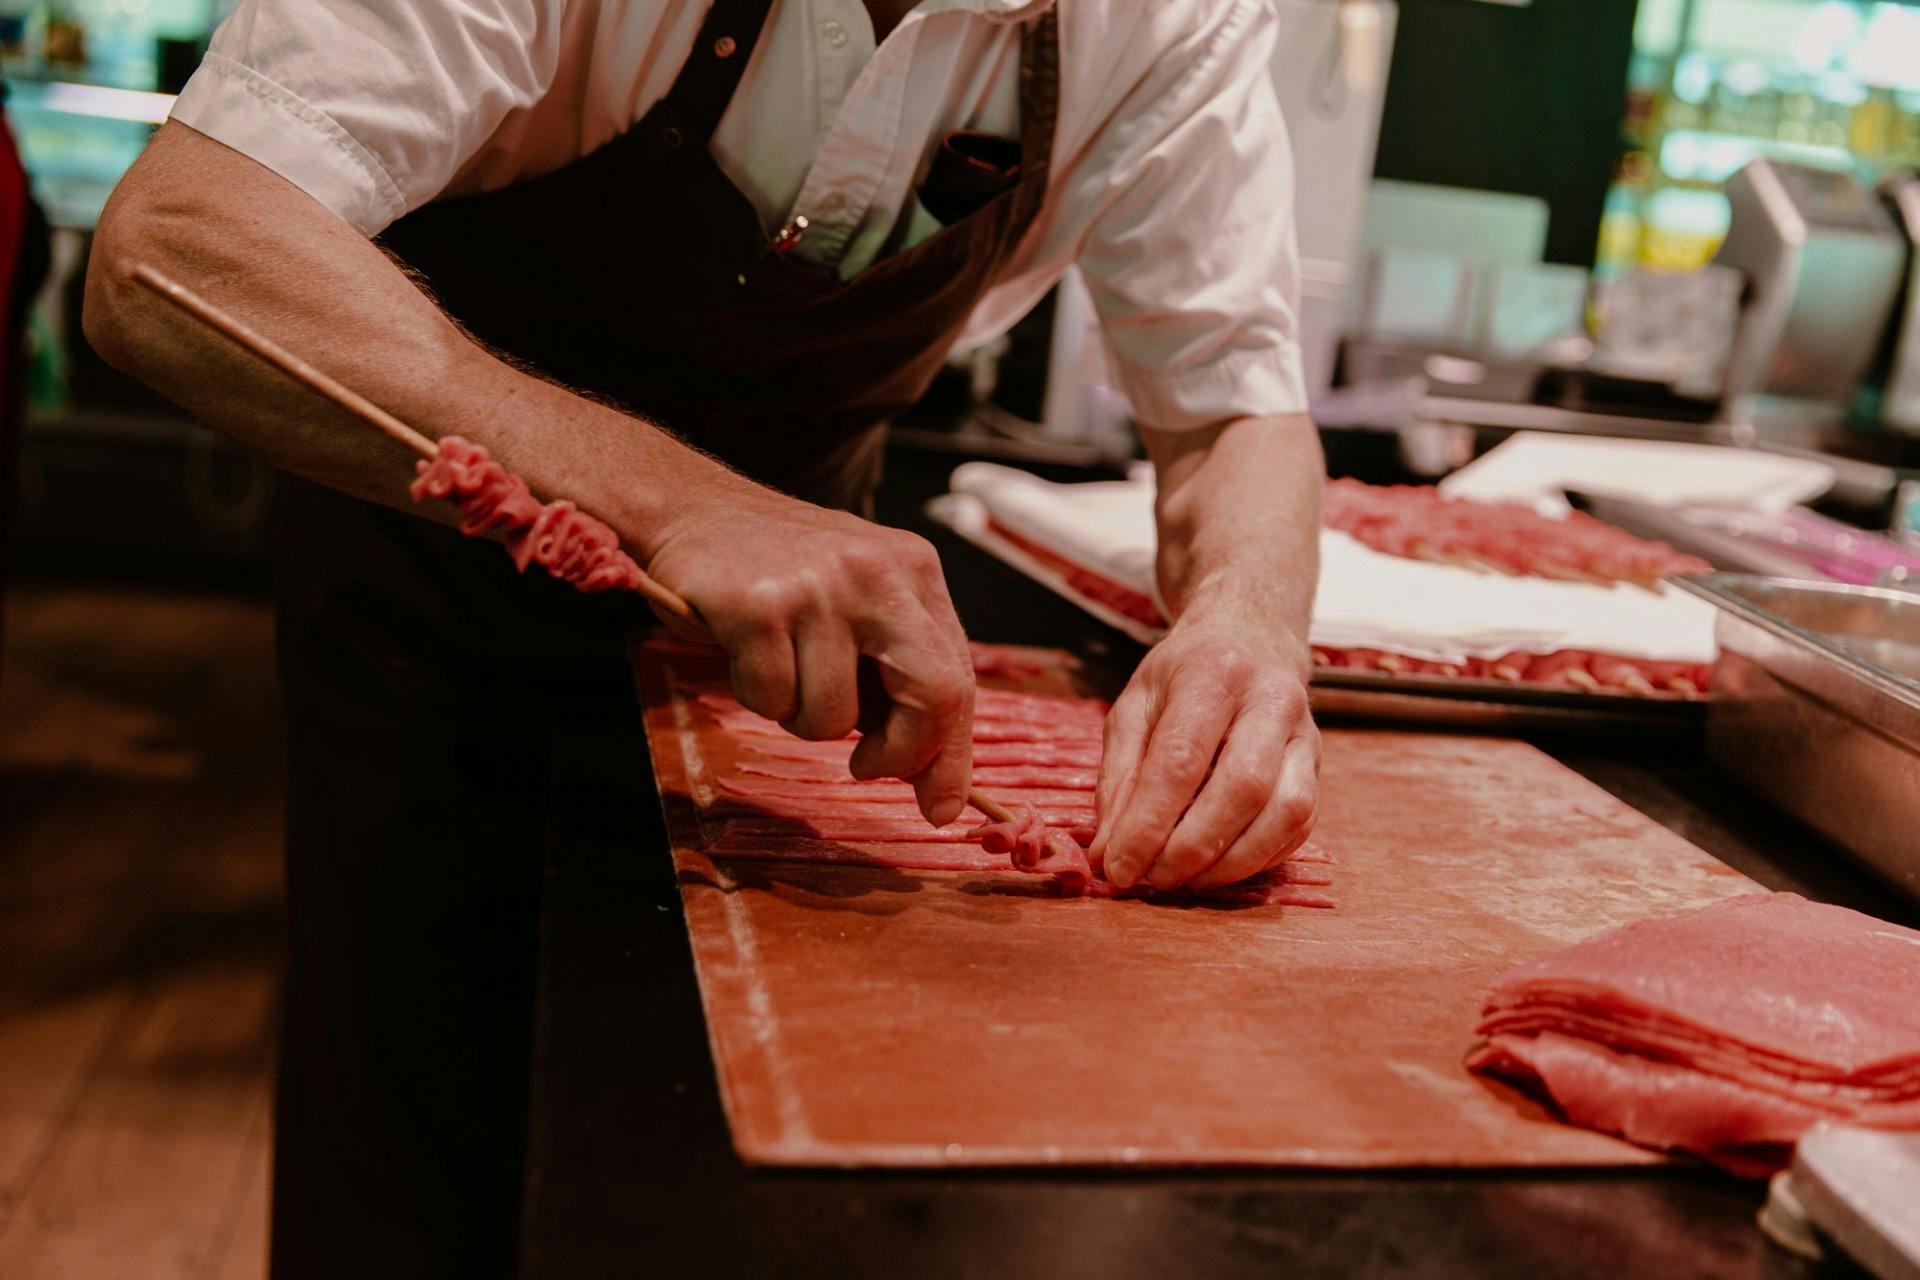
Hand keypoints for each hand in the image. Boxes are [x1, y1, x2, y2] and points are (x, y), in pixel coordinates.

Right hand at [645, 481, 974, 825]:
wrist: (691, 508)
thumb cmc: (780, 573)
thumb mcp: (858, 605)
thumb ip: (899, 677)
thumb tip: (940, 791)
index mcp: (914, 572)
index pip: (958, 679)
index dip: (950, 755)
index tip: (940, 807)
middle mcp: (878, 573)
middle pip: (934, 695)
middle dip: (903, 754)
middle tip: (865, 765)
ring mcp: (819, 587)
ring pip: (835, 716)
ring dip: (802, 717)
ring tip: (781, 667)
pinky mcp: (760, 604)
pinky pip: (772, 698)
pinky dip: (756, 693)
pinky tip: (746, 649)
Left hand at [1090, 618, 1318, 890]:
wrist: (1249, 640)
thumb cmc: (1182, 678)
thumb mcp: (1134, 707)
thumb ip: (1118, 779)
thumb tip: (1108, 853)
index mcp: (1214, 674)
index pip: (1181, 760)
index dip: (1148, 824)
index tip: (1119, 868)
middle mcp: (1272, 700)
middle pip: (1243, 787)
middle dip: (1193, 847)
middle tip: (1154, 880)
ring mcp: (1306, 735)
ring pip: (1285, 813)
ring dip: (1231, 863)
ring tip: (1184, 880)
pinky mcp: (1318, 768)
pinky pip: (1299, 827)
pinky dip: (1256, 859)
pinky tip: (1217, 868)